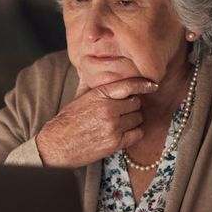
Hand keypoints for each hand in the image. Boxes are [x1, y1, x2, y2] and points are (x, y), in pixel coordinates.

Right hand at [35, 77, 157, 167]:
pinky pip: (138, 133)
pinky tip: (125, 132)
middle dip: (132, 106)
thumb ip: (89, 82)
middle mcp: (108, 108)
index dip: (144, 84)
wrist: (58, 144)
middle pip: (136, 102)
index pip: (128, 85)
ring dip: (133, 119)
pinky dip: (134, 132)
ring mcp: (113, 126)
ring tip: (120, 122)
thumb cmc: (68, 120)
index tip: (153, 85)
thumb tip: (90, 67)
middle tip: (123, 110)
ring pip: (138, 118)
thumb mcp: (78, 96)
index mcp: (99, 94)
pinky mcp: (115, 142)